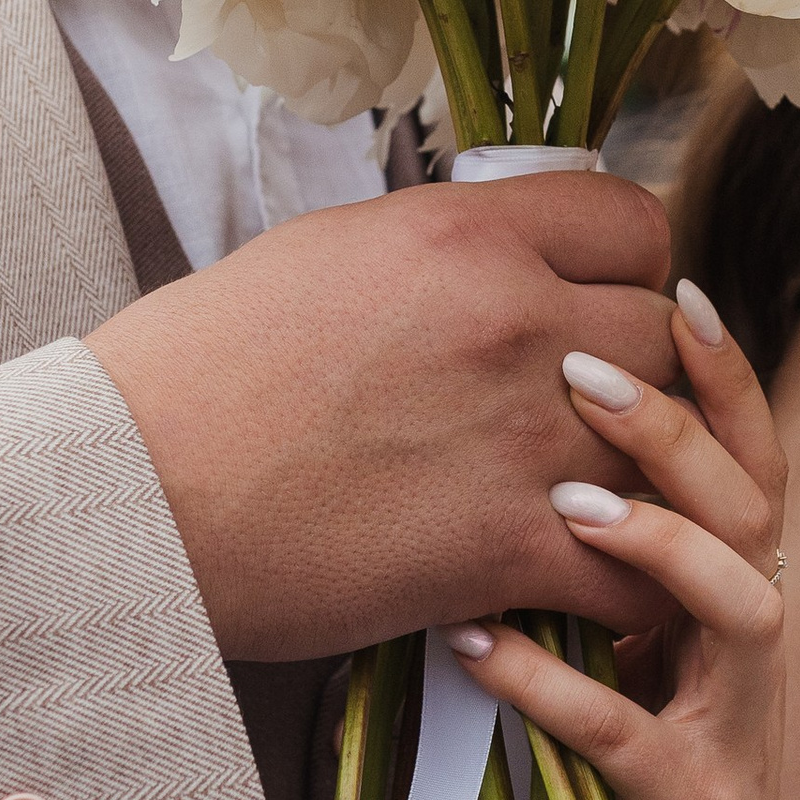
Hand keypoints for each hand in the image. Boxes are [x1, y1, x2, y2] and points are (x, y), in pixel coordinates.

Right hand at [88, 175, 678, 661]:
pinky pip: (633, 560)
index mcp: (463, 232)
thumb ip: (439, 251)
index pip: (633, 223)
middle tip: (589, 413)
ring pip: (665, 449)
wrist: (134, 494)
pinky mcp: (505, 546)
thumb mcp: (325, 255)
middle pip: (663, 336)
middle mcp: (511, 317)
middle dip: (639, 375)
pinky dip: (623, 576)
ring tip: (593, 494)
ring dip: (637, 478)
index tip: (599, 306)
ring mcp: (519, 433)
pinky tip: (584, 576)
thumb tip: (498, 257)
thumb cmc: (196, 373)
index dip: (627, 269)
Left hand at [442, 282, 799, 799]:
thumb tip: (512, 435)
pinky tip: (477, 646)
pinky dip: (553, 685)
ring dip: (656, 544)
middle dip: (678, 430)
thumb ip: (600, 555)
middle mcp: (754, 644)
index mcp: (739, 590)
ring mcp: (733, 725)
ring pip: (737, 608)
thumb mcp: (633, 646)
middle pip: (753, 507)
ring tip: (561, 505)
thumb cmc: (644, 770)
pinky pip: (629, 733)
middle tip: (582, 372)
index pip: (752, 456)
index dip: (725, 373)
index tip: (672, 287)